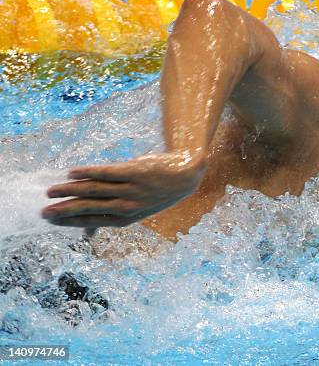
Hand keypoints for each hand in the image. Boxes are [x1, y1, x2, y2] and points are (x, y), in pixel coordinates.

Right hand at [41, 152, 205, 227]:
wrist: (186, 174)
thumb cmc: (155, 192)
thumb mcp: (136, 211)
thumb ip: (111, 218)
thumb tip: (86, 235)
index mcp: (126, 218)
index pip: (92, 221)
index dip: (70, 221)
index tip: (49, 220)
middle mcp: (128, 206)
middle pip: (90, 208)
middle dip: (65, 211)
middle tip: (43, 212)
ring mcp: (132, 189)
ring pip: (95, 190)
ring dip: (70, 191)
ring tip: (51, 191)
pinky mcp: (135, 171)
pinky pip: (107, 172)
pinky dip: (88, 172)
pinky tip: (72, 173)